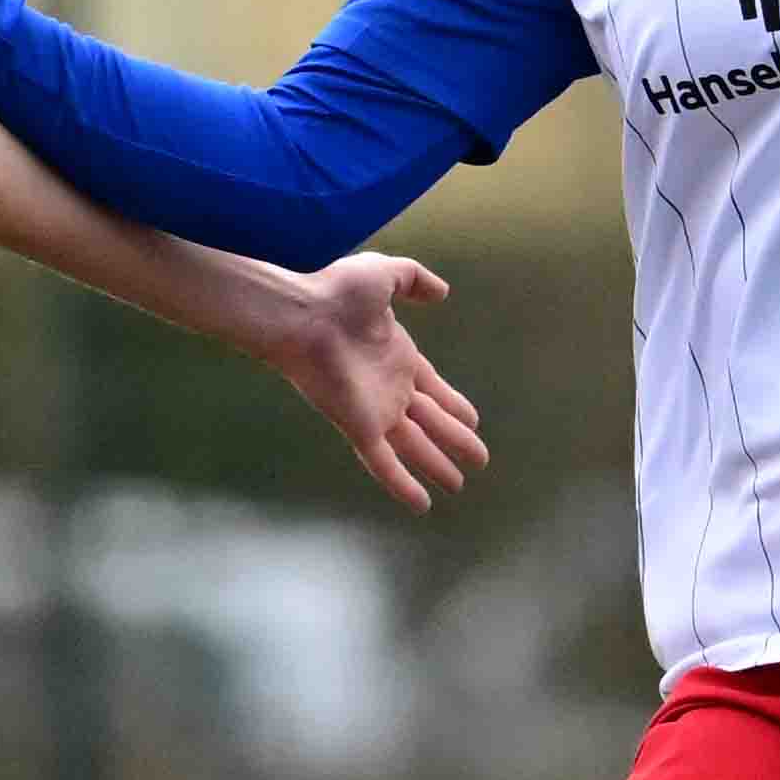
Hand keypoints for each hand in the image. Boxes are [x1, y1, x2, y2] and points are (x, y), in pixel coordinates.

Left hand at [265, 254, 483, 512]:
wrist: (300, 314)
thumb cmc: (335, 291)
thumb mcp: (384, 274)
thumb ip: (414, 280)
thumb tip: (443, 293)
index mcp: (397, 356)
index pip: (433, 388)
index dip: (454, 405)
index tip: (473, 420)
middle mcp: (390, 388)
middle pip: (431, 422)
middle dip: (455, 440)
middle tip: (479, 460)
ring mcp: (375, 410)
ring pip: (415, 446)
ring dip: (437, 465)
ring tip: (459, 484)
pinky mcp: (360, 426)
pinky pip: (385, 463)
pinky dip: (403, 484)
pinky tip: (422, 505)